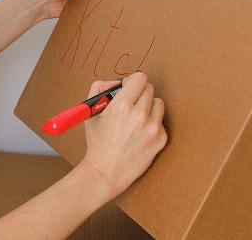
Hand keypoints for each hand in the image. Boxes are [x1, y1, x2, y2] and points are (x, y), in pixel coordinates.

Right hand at [80, 72, 166, 196]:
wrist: (106, 172)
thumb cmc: (97, 143)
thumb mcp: (91, 113)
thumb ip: (99, 89)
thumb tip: (115, 82)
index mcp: (121, 106)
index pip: (139, 78)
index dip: (133, 81)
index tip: (129, 87)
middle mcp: (139, 115)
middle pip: (149, 88)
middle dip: (140, 93)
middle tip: (131, 103)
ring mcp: (152, 128)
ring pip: (158, 103)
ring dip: (149, 107)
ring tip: (136, 118)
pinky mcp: (161, 139)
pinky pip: (161, 121)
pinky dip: (152, 124)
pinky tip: (140, 133)